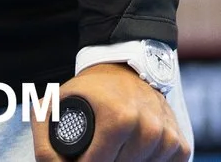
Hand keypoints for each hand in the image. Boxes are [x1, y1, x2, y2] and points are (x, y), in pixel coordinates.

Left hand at [31, 64, 187, 161]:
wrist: (127, 68)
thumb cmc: (92, 90)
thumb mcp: (59, 99)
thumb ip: (41, 127)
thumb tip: (49, 159)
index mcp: (119, 118)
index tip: (78, 156)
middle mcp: (149, 127)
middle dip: (104, 161)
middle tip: (97, 150)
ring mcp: (166, 136)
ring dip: (126, 161)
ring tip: (114, 148)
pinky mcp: (179, 143)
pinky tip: (136, 150)